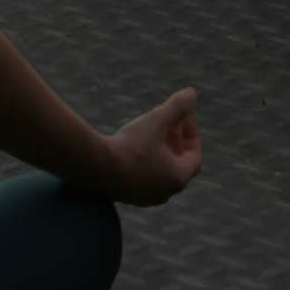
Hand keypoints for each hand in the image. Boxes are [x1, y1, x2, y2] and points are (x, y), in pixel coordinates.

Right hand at [101, 87, 203, 205]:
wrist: (95, 169)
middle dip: (174, 141)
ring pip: (159, 172)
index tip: (182, 117)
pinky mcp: (127, 196)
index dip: (191, 134)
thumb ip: (176, 107)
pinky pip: (142, 178)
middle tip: (167, 121)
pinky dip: (144, 163)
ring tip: (149, 133)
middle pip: (177, 165)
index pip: (194, 157)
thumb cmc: (130, 146)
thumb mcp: (155, 121)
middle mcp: (164, 192)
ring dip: (159, 152)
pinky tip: (130, 147)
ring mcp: (145, 197)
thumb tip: (192, 92)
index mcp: (177, 178)